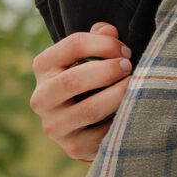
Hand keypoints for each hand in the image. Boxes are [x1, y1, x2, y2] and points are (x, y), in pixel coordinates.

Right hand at [30, 22, 131, 161]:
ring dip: (117, 95)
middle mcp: (41, 98)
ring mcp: (54, 125)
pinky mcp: (72, 147)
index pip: (72, 45)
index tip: (125, 50)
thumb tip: (108, 30)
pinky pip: (101, 134)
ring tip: (135, 85)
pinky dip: (119, 120)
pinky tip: (130, 110)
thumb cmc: (88, 77)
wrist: (80, 121)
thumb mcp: (88, 55)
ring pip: (89, 110)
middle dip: (108, 71)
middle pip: (74, 80)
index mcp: (43, 67)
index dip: (104, 44)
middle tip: (129, 66)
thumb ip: (98, 38)